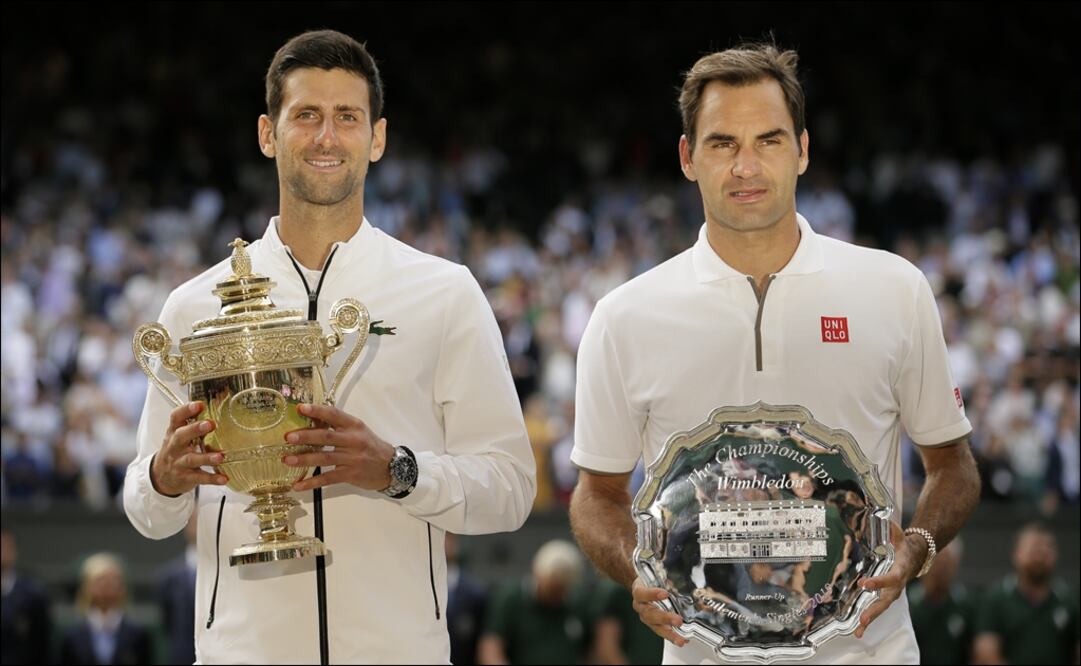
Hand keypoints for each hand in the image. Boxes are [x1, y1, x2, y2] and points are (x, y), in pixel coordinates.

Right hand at [150, 402, 226, 496]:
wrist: (160, 477)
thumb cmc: (176, 451)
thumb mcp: (179, 436)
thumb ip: (193, 423)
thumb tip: (216, 404)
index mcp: (174, 432)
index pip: (176, 418)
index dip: (186, 410)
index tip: (199, 404)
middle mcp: (174, 447)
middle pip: (181, 436)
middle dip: (195, 429)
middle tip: (211, 424)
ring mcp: (179, 463)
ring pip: (191, 459)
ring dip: (206, 457)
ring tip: (221, 456)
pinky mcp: (185, 478)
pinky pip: (199, 478)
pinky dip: (212, 478)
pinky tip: (224, 478)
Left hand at [283, 403, 395, 491]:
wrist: (392, 467)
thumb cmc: (370, 446)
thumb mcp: (358, 431)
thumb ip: (338, 426)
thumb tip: (311, 421)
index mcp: (354, 425)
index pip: (334, 415)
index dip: (317, 411)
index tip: (300, 408)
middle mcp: (353, 440)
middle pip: (327, 437)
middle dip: (306, 436)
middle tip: (288, 437)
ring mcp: (352, 459)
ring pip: (325, 458)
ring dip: (304, 459)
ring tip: (287, 460)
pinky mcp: (350, 475)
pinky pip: (328, 479)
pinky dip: (312, 482)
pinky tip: (298, 485)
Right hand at [631, 577, 687, 646]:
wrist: (643, 586)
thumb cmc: (650, 580)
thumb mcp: (655, 574)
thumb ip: (664, 573)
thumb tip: (677, 569)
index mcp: (639, 591)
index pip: (642, 593)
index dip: (652, 594)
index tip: (665, 593)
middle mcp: (640, 606)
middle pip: (649, 614)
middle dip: (664, 618)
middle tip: (677, 620)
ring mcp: (646, 617)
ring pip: (655, 627)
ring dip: (669, 633)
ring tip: (680, 638)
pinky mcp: (654, 625)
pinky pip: (662, 632)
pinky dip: (673, 636)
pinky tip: (683, 639)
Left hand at [854, 521, 926, 637]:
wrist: (917, 557)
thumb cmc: (905, 546)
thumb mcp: (900, 536)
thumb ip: (893, 530)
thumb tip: (884, 518)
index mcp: (900, 570)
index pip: (890, 578)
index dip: (878, 582)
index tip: (864, 583)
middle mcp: (897, 585)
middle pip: (886, 600)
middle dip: (874, 610)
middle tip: (863, 619)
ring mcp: (892, 593)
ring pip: (881, 608)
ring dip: (870, 620)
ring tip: (858, 631)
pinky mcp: (886, 597)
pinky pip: (877, 609)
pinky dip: (868, 621)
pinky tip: (858, 631)